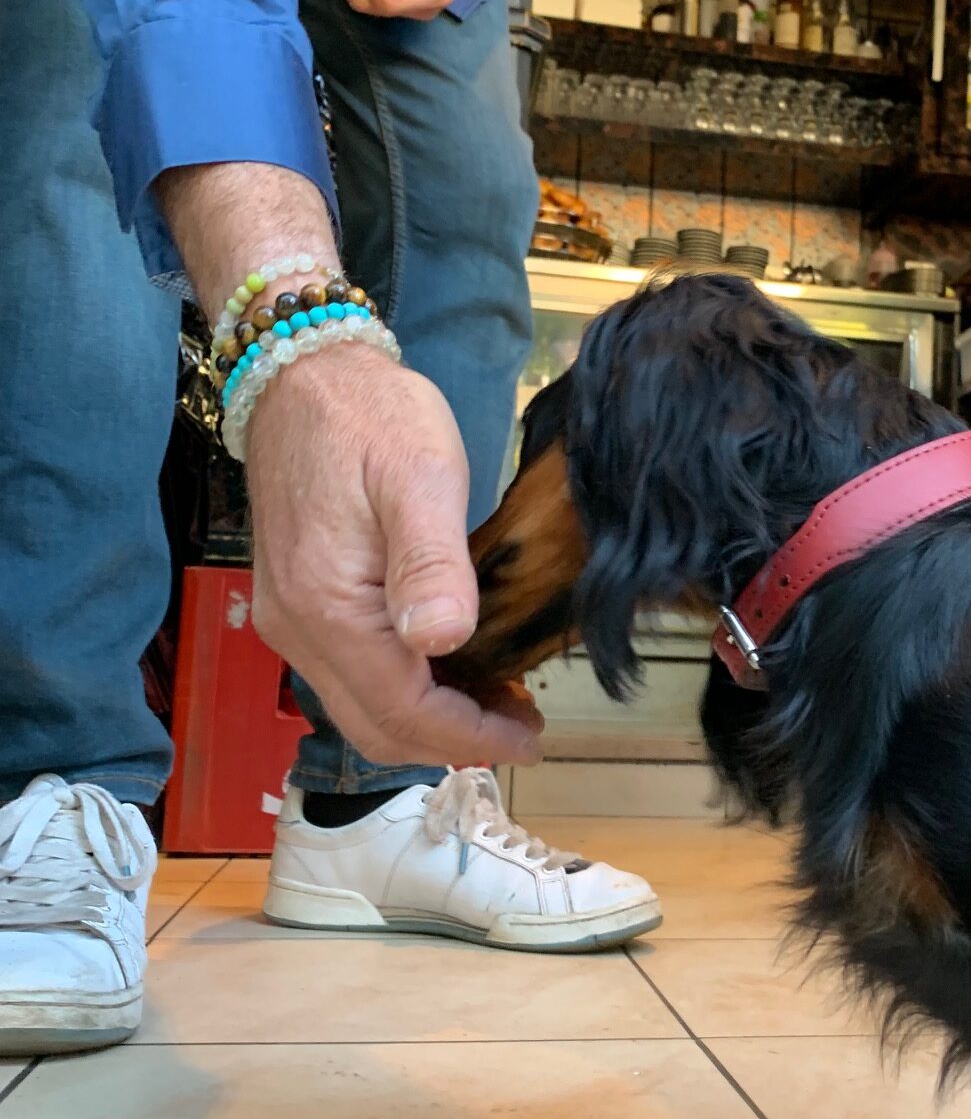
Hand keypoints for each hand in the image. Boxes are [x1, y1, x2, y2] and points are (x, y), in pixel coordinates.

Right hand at [246, 343, 542, 769]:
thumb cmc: (369, 417)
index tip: (530, 736)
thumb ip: (430, 564)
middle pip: (378, 729)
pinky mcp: (298, 606)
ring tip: (498, 701)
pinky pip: (352, 679)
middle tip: (523, 724)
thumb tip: (442, 641)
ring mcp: (291, 621)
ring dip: (430, 722)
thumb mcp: (419, 477)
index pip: (404, 710)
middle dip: (454, 742)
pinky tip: (452, 670)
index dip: (471, 737)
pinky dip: (405, 694)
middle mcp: (297, 630)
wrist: (303, 375)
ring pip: (363, 711)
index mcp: (328, 608)